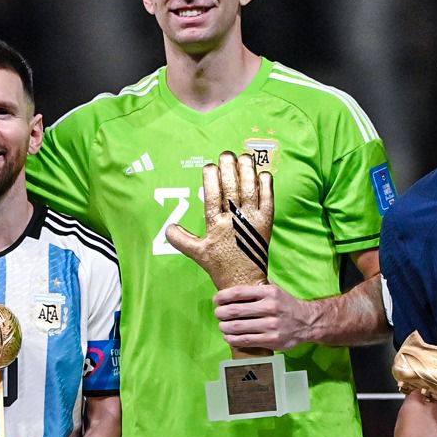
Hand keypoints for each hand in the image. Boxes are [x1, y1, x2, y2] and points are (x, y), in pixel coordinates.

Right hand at [166, 150, 272, 292]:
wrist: (244, 281)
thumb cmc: (220, 267)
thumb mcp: (198, 253)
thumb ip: (181, 239)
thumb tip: (168, 228)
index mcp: (216, 225)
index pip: (213, 195)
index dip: (211, 178)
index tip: (209, 166)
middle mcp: (235, 220)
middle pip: (231, 187)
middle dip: (229, 167)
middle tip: (226, 154)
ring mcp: (252, 220)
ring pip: (250, 189)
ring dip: (247, 171)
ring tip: (244, 157)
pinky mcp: (266, 223)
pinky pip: (268, 199)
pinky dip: (266, 186)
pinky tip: (263, 174)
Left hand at [213, 283, 319, 351]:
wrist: (308, 322)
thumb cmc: (286, 305)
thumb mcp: (275, 290)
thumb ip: (258, 288)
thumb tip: (234, 284)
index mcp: (269, 292)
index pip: (239, 293)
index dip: (223, 296)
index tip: (216, 299)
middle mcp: (270, 307)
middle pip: (235, 311)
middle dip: (221, 313)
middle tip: (218, 314)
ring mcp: (271, 325)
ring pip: (238, 327)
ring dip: (224, 327)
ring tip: (222, 326)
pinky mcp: (271, 340)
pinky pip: (245, 340)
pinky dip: (233, 339)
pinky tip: (229, 337)